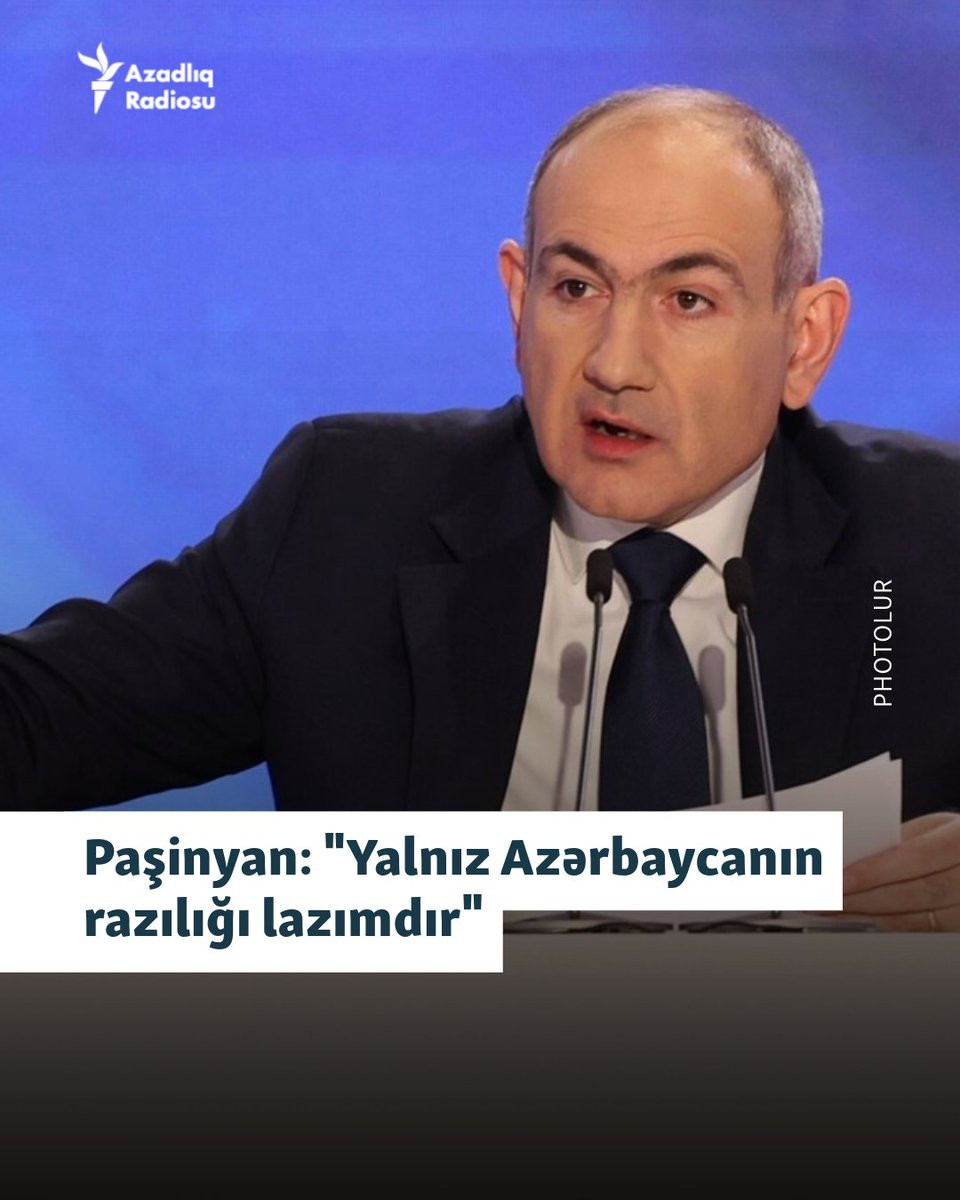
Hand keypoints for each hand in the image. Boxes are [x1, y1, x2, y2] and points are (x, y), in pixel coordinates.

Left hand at [827, 812, 959, 930]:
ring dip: (865, 918)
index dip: (875, 871)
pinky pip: (917, 934)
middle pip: (911, 894)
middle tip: (821, 900)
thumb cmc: (954, 840)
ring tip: (830, 913)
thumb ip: (896, 842)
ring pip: (913, 921)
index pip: (914, 857)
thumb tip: (845, 859)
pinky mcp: (958, 930)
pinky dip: (884, 929)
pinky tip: (859, 924)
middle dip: (860, 899)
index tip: (838, 880)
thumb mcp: (932, 829)